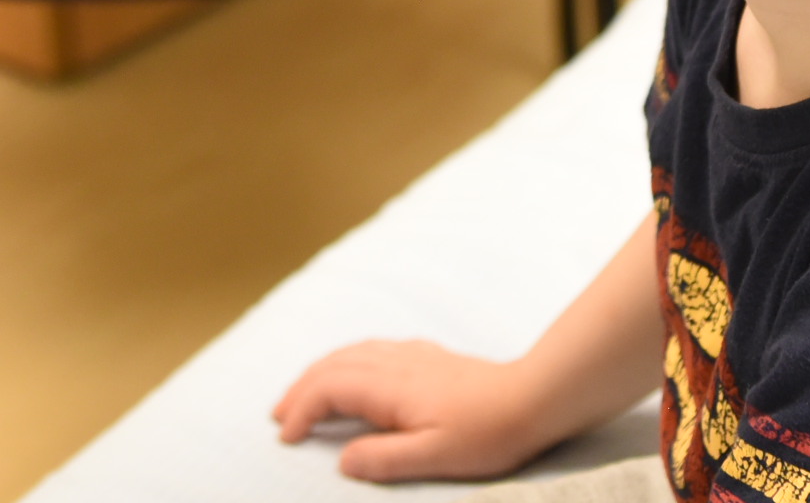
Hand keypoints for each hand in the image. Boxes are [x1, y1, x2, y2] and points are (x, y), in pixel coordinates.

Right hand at [273, 340, 554, 481]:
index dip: (302, 411)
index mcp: (391, 388)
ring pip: (350, 353)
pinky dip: (345, 361)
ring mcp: (412, 356)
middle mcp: (395, 364)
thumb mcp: (435, 457)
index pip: (329, 390)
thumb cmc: (488, 433)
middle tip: (277, 417)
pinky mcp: (428, 357)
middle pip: (332, 366)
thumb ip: (384, 459)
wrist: (532, 398)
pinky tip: (351, 372)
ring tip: (301, 395)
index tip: (287, 437)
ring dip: (319, 372)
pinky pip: (371, 350)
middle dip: (300, 389)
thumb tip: (342, 460)